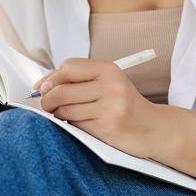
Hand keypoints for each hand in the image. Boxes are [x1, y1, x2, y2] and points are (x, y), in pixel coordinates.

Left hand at [32, 58, 168, 158]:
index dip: (50, 79)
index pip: (67, 68)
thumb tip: (42, 85)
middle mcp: (110, 85)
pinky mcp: (107, 126)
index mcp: (108, 69)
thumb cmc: (124, 105)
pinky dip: (72, 125)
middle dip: (47, 100)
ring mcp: (109, 107)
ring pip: (65, 109)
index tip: (42, 88)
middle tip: (48, 106)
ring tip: (69, 115)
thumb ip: (79, 80)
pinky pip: (75, 124)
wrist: (153, 128)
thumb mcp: (107, 83)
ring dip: (59, 114)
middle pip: (61, 90)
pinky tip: (84, 124)